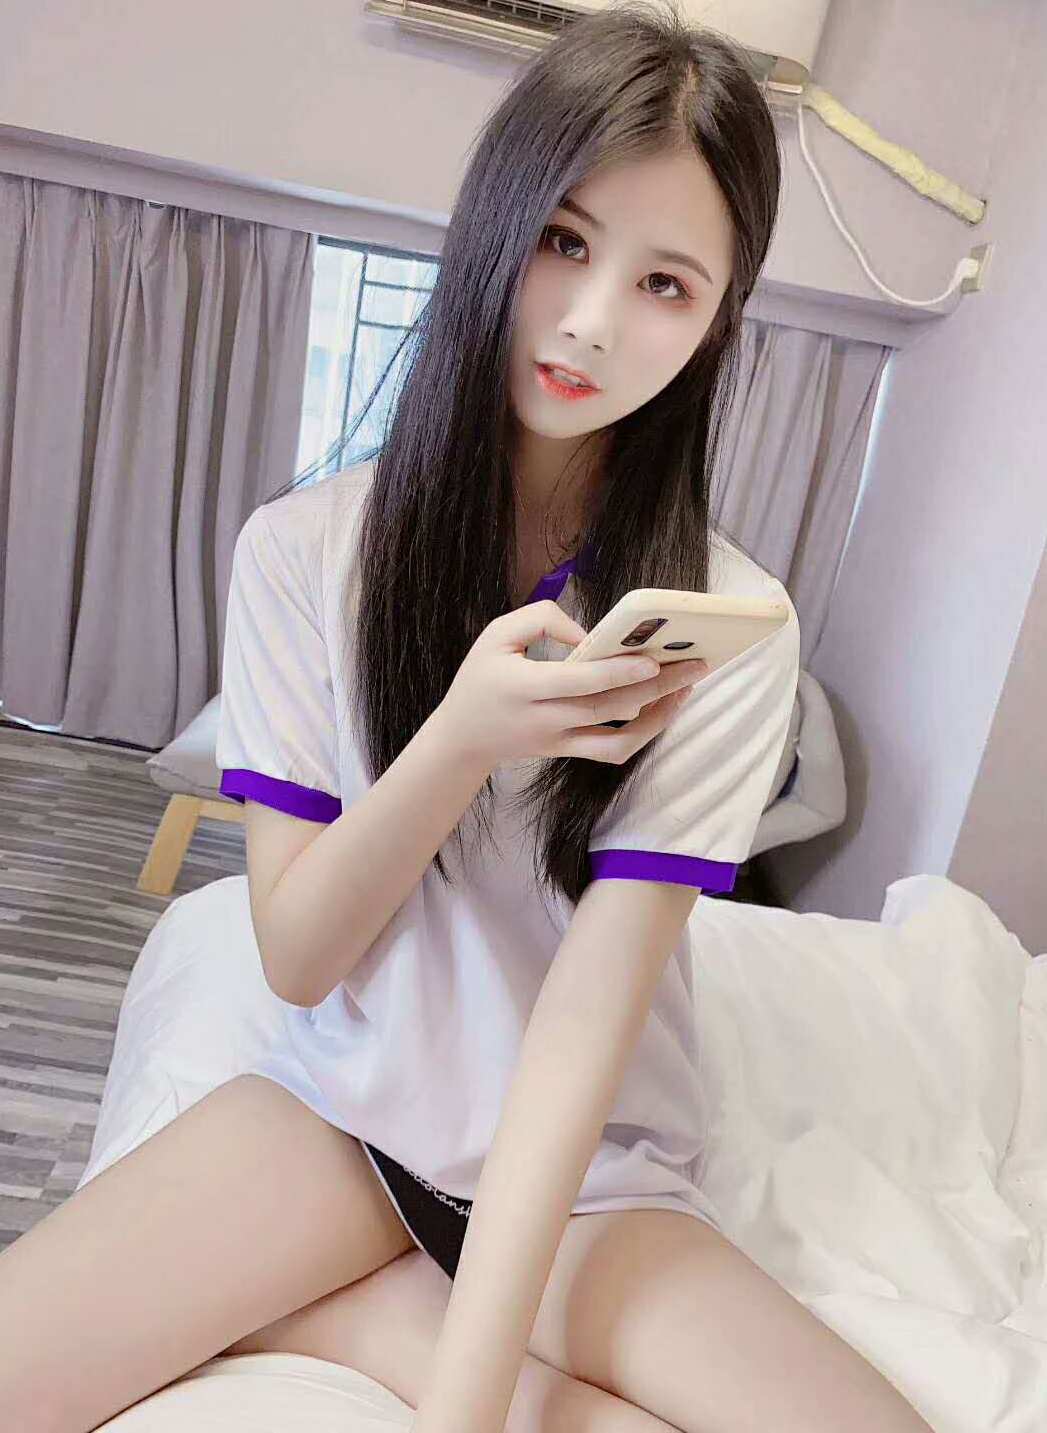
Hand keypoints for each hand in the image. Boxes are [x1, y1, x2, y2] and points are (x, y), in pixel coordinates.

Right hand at [436, 598, 706, 767]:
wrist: (463, 738)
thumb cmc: (481, 678)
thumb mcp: (496, 634)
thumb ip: (541, 619)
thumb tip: (590, 633)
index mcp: (523, 687)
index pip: (578, 683)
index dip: (617, 673)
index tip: (653, 660)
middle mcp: (544, 719)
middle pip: (608, 708)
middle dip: (656, 689)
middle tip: (695, 665)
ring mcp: (559, 741)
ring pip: (617, 739)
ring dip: (658, 717)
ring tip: (686, 687)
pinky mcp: (569, 752)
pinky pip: (613, 751)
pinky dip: (643, 735)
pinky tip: (663, 709)